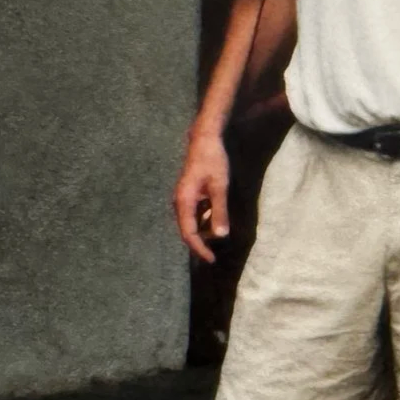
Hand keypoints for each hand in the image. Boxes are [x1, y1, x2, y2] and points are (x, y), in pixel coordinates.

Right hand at [174, 128, 230, 263]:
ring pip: (192, 222)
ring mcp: (183, 199)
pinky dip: (206, 220)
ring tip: (220, 233)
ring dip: (205, 230)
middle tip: (216, 253)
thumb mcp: (220, 187)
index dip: (199, 248)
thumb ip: (219, 211)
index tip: (211, 260)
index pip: (189, 233)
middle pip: (188, 230)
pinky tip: (217, 219)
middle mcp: (179, 203)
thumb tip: (220, 236)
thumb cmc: (213, 161)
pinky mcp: (189, 195)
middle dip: (201, 243)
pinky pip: (195, 214)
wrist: (204, 140)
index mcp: (183, 202)